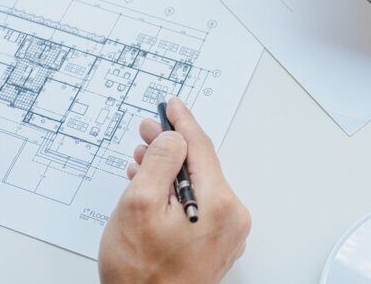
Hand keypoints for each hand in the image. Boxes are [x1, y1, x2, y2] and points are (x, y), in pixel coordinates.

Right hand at [98, 97, 250, 283]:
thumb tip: (174, 138)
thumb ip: (159, 162)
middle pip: (200, 166)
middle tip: (146, 132)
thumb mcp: (139, 205)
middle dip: (170, 147)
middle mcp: (231, 218)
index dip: (182, 122)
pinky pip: (198, 204)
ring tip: (141, 161)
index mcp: (219, 204)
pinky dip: (176, 192)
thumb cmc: (142, 275)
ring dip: (169, 171)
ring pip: (197, 185)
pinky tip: (153, 188)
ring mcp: (225, 234)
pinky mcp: (214, 245)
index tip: (172, 105)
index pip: (201, 147)